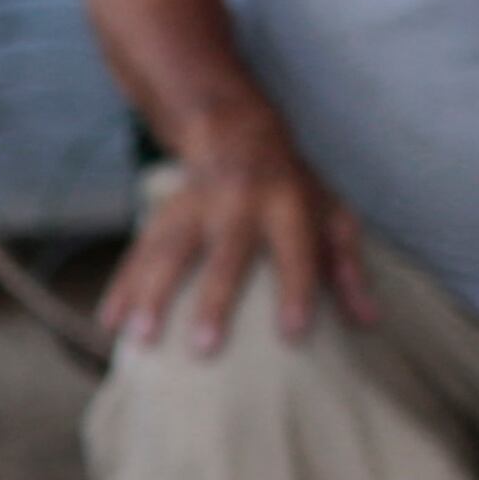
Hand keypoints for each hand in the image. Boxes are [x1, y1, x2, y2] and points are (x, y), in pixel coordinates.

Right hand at [97, 119, 378, 352]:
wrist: (236, 133)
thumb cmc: (294, 188)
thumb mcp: (331, 215)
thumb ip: (347, 268)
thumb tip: (369, 321)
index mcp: (288, 204)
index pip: (296, 250)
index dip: (297, 289)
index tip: (294, 333)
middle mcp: (240, 203)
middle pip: (226, 255)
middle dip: (213, 300)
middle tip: (203, 347)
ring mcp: (195, 207)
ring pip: (170, 251)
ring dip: (151, 294)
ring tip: (139, 338)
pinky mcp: (163, 214)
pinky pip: (139, 251)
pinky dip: (122, 286)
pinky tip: (108, 321)